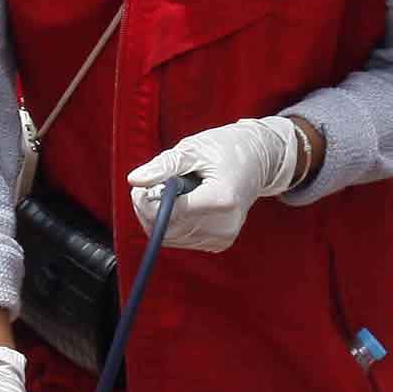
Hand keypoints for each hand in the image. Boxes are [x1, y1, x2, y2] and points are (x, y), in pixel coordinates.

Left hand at [131, 116, 305, 253]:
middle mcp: (225, 224)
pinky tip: (183, 203)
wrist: (258, 159)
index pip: (171, 214)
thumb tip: (134, 180)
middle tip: (152, 184)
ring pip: (171, 237)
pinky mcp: (220, 243)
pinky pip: (181, 239)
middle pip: (168, 229)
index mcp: (222, 199)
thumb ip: (164, 166)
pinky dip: (173, 223)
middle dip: (149, 208)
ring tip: (172, 190)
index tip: (142, 186)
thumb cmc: (225, 148)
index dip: (147, 202)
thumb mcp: (193, 149)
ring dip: (159, 216)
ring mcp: (224, 237)